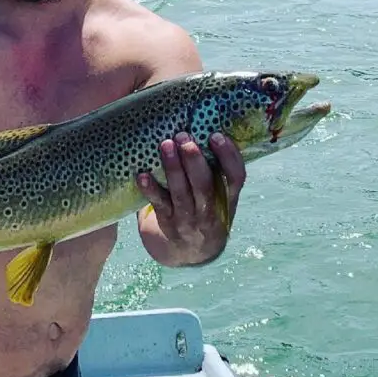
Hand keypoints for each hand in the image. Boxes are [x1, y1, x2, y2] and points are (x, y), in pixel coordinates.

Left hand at [136, 132, 245, 265]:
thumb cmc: (204, 210)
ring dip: (173, 169)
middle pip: (205, 185)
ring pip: (181, 194)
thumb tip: (200, 124)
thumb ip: (214, 170)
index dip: (229, 157)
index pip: (236, 178)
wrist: (191, 252)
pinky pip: (159, 205)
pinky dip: (150, 190)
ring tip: (165, 145)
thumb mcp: (218, 196)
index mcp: (228, 199)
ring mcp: (188, 219)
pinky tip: (142, 175)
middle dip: (194, 161)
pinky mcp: (168, 224)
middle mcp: (210, 210)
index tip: (217, 135)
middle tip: (184, 136)